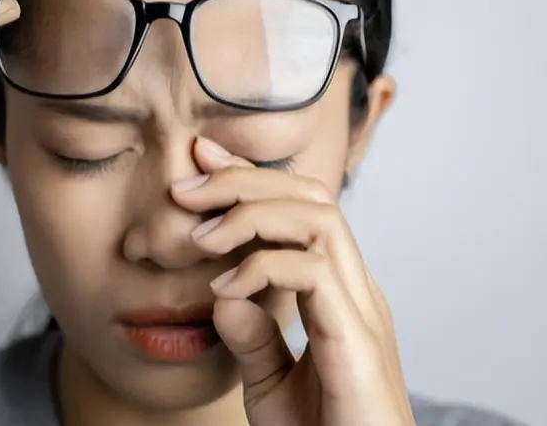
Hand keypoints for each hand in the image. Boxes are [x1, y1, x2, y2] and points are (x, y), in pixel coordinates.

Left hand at [171, 137, 414, 425]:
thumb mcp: (271, 384)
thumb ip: (251, 339)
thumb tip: (222, 296)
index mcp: (338, 293)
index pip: (301, 209)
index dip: (251, 177)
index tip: (200, 162)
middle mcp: (356, 291)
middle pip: (312, 197)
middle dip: (245, 180)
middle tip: (184, 188)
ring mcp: (362, 311)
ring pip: (319, 219)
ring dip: (252, 215)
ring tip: (200, 238)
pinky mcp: (358, 341)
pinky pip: (315, 272)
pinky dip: (262, 268)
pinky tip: (224, 289)